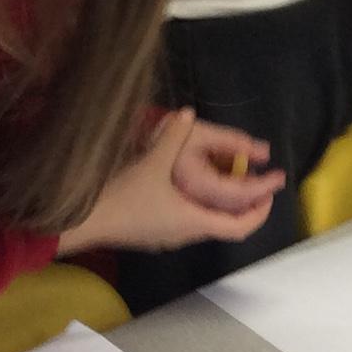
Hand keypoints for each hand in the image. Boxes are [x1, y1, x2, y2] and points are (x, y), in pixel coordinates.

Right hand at [57, 109, 282, 254]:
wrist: (82, 223)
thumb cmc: (123, 198)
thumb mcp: (152, 163)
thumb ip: (173, 137)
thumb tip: (186, 113)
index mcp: (194, 221)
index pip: (240, 227)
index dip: (259, 214)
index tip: (269, 195)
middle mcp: (185, 234)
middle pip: (226, 227)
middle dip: (243, 208)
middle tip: (253, 186)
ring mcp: (168, 238)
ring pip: (205, 225)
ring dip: (220, 208)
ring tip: (227, 184)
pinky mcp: (152, 234)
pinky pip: (187, 222)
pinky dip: (200, 208)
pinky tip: (192, 189)